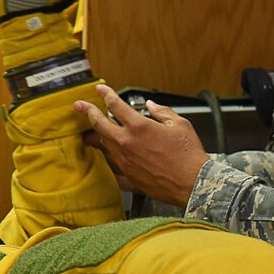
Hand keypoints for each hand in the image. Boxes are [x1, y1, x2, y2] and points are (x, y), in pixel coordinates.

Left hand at [74, 84, 209, 207]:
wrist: (194, 184)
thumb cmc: (189, 156)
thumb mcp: (180, 125)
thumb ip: (162, 112)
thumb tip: (152, 106)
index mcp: (139, 127)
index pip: (115, 105)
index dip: (105, 95)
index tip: (99, 90)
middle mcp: (127, 143)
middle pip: (99, 125)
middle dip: (87, 113)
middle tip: (79, 106)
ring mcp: (125, 161)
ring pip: (103, 145)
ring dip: (95, 137)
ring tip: (88, 134)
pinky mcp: (129, 177)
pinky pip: (112, 168)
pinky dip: (108, 162)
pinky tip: (105, 161)